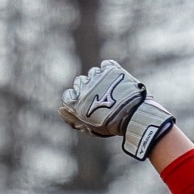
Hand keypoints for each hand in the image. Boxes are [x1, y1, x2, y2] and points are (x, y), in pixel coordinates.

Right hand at [59, 62, 175, 159]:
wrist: (132, 116)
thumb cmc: (111, 126)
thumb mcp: (90, 128)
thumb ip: (74, 119)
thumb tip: (61, 110)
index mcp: (76, 101)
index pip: (68, 96)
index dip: (76, 99)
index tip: (85, 104)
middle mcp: (83, 86)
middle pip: (80, 82)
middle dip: (88, 89)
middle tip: (100, 97)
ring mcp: (97, 76)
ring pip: (93, 73)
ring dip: (99, 80)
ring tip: (111, 90)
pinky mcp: (111, 69)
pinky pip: (106, 65)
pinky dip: (110, 71)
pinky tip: (116, 80)